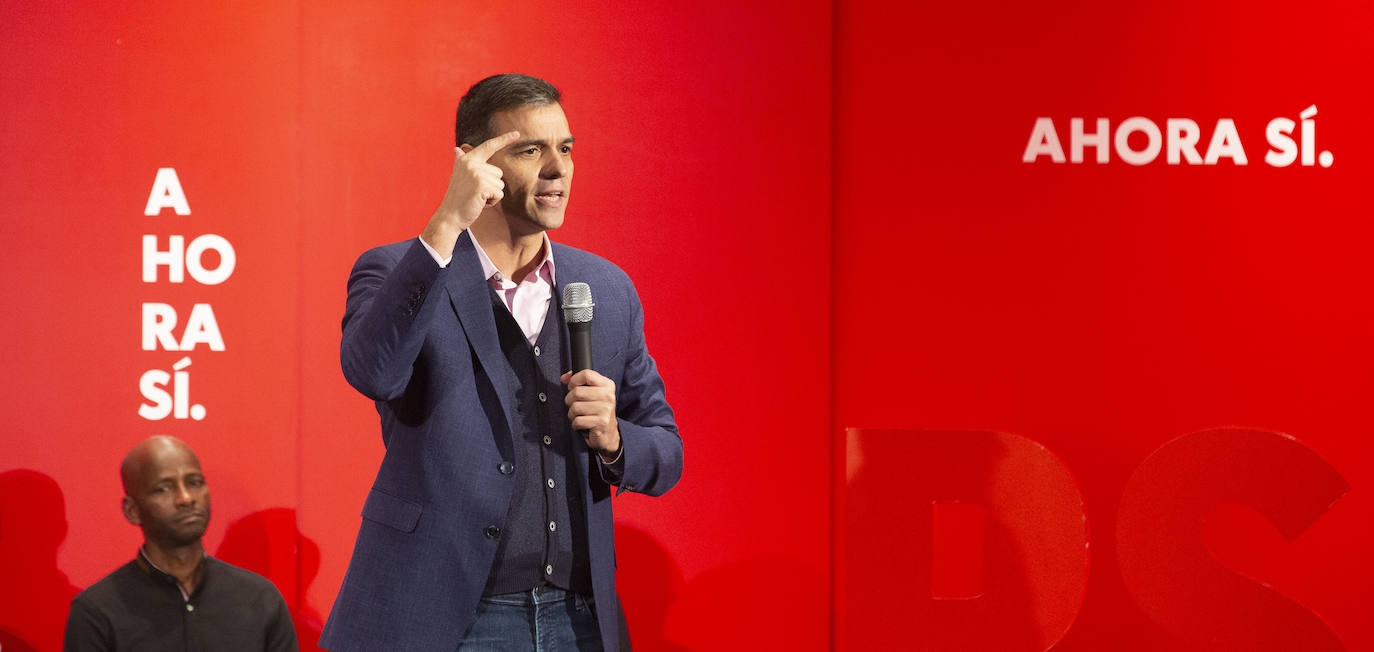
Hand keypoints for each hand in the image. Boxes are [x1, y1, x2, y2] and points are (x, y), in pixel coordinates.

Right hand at [421, 131, 520, 255]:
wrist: (450, 216)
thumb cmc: (457, 198)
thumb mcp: (458, 176)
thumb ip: (461, 162)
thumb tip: (457, 149)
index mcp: (466, 159)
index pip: (488, 146)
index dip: (504, 139)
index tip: (517, 133)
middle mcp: (471, 163)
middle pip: (498, 172)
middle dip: (491, 186)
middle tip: (474, 193)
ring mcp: (477, 174)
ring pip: (500, 184)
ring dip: (491, 195)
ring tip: (476, 198)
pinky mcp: (482, 185)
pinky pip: (499, 194)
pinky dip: (492, 202)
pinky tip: (479, 203)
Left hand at [561, 369, 620, 460]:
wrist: (609, 432)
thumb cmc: (597, 409)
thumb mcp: (592, 392)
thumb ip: (578, 381)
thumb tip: (564, 378)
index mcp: (607, 385)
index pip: (586, 374)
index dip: (574, 380)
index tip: (572, 387)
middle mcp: (608, 396)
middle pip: (577, 392)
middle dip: (569, 400)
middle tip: (574, 404)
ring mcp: (605, 409)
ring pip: (575, 407)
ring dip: (572, 414)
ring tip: (579, 415)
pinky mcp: (601, 423)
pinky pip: (577, 421)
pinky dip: (575, 424)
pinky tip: (582, 424)